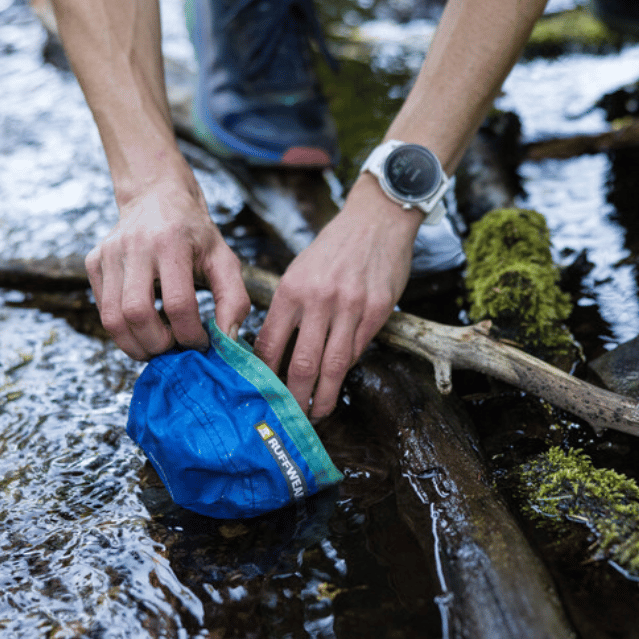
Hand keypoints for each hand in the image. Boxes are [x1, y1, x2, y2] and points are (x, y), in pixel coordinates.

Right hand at [86, 180, 250, 359]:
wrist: (157, 198)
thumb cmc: (196, 235)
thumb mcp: (225, 260)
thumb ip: (234, 299)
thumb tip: (227, 340)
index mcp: (172, 242)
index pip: (178, 303)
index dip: (190, 334)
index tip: (201, 343)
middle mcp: (135, 246)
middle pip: (137, 313)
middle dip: (158, 344)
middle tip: (175, 349)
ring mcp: (108, 253)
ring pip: (111, 318)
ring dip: (135, 345)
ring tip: (158, 347)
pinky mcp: (93, 262)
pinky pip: (102, 310)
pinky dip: (122, 329)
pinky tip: (143, 327)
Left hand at [254, 173, 421, 419]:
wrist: (376, 221)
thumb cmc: (334, 247)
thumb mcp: (300, 270)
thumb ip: (289, 308)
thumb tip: (276, 350)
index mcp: (292, 289)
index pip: (271, 344)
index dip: (265, 376)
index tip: (262, 395)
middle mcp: (319, 300)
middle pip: (302, 364)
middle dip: (294, 398)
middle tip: (290, 418)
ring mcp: (350, 307)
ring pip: (334, 366)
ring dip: (324, 396)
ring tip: (317, 413)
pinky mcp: (377, 310)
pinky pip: (358, 350)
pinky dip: (346, 369)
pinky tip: (339, 381)